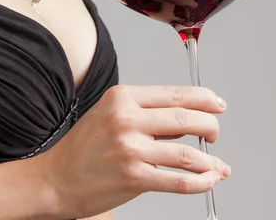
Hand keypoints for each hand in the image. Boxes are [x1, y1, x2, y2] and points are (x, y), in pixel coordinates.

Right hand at [43, 85, 230, 218]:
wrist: (56, 176)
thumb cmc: (85, 145)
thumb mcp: (111, 113)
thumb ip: (146, 113)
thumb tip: (187, 118)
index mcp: (123, 96)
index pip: (174, 93)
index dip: (203, 98)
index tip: (217, 103)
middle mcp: (127, 118)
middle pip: (185, 117)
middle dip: (210, 126)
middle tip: (215, 134)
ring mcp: (130, 148)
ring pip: (186, 152)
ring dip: (210, 160)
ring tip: (218, 166)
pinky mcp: (133, 177)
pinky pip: (178, 180)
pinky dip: (200, 181)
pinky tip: (208, 180)